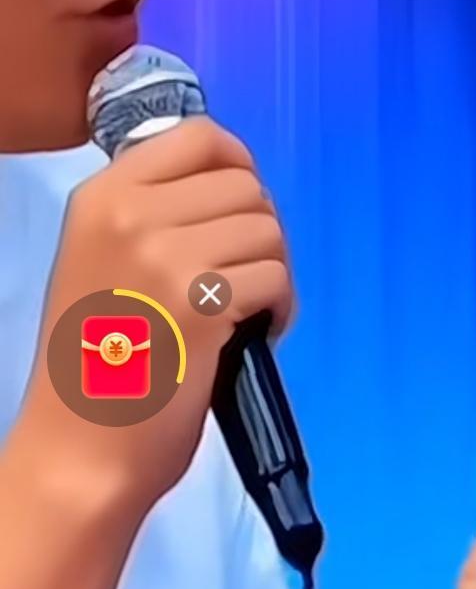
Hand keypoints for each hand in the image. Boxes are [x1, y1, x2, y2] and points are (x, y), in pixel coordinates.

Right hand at [17, 117, 292, 524]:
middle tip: (244, 284)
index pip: (200, 137)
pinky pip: (276, 277)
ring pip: (268, 229)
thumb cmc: (98, 367)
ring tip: (247, 314)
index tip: (242, 213)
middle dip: (260, 234)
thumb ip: (154, 217)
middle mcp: (129, 213)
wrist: (81, 450)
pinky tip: (254, 337)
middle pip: (246, 186)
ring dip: (273, 273)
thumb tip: (234, 191)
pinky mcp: (200, 301)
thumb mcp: (102, 262)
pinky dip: (281, 309)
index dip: (239, 169)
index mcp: (102, 197)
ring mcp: (163, 254)